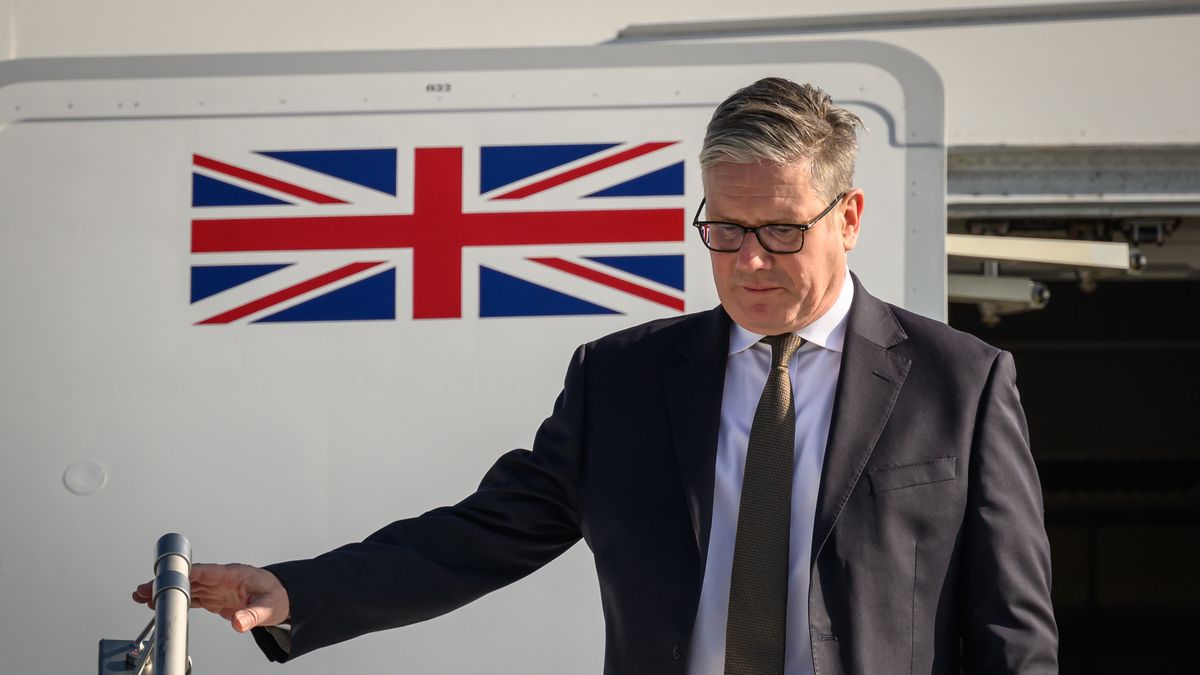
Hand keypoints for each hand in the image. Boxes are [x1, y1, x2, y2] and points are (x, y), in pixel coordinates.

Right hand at [133, 563, 290, 632]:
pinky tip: (160, 603)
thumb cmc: (278, 595)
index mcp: (233, 574)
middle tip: (144, 589)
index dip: (186, 574)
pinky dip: (176, 601)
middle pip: (189, 579)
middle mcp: (221, 580)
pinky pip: (192, 598)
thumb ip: (253, 615)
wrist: (283, 597)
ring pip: (187, 588)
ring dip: (166, 592)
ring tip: (142, 596)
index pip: (205, 572)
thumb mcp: (268, 606)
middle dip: (166, 583)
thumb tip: (239, 623)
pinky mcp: (215, 599)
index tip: (167, 578)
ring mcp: (216, 589)